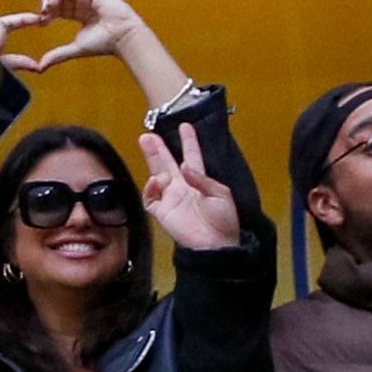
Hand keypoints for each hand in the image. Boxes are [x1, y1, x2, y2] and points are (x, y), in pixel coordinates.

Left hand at [1, 0, 146, 73]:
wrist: (122, 38)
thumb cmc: (104, 43)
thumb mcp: (75, 48)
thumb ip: (58, 54)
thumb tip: (41, 66)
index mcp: (80, 13)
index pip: (58, 9)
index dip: (47, 14)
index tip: (41, 23)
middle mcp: (83, 2)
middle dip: (47, 4)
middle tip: (42, 15)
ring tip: (45, 8)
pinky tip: (52, 3)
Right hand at [138, 124, 238, 252]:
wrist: (216, 245)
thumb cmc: (223, 221)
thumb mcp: (221, 194)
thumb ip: (202, 178)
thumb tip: (184, 167)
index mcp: (199, 181)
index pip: (192, 156)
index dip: (188, 141)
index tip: (185, 126)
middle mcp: (182, 187)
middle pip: (167, 162)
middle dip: (158, 148)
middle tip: (149, 134)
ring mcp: (171, 199)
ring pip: (156, 175)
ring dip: (152, 159)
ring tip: (148, 144)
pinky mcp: (162, 213)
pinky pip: (150, 199)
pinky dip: (150, 189)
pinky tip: (156, 181)